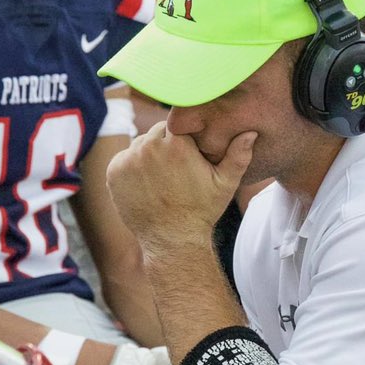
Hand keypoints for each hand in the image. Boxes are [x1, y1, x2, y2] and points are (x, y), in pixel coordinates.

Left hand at [106, 123, 256, 253]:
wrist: (172, 240)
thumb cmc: (202, 211)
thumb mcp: (225, 184)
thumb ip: (238, 155)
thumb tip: (250, 132)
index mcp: (177, 144)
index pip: (179, 124)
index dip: (185, 138)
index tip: (190, 154)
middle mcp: (149, 147)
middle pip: (157, 132)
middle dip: (166, 144)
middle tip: (176, 168)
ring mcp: (128, 159)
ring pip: (140, 144)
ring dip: (149, 154)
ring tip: (162, 177)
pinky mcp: (113, 171)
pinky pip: (125, 158)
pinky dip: (133, 166)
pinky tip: (147, 183)